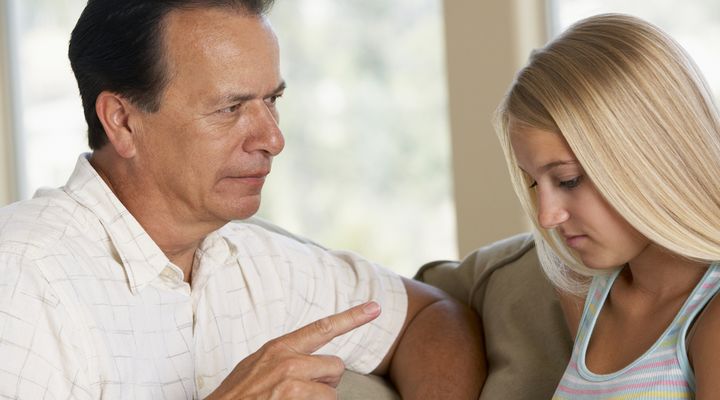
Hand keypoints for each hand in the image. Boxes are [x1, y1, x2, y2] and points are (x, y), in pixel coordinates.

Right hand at [206, 301, 381, 399]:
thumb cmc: (236, 397)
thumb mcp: (256, 367)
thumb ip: (283, 358)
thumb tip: (310, 362)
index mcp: (278, 348)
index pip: (322, 328)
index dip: (352, 317)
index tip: (376, 307)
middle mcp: (288, 361)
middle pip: (335, 367)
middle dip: (326, 383)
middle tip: (301, 394)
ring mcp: (291, 383)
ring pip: (331, 392)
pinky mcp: (293, 399)